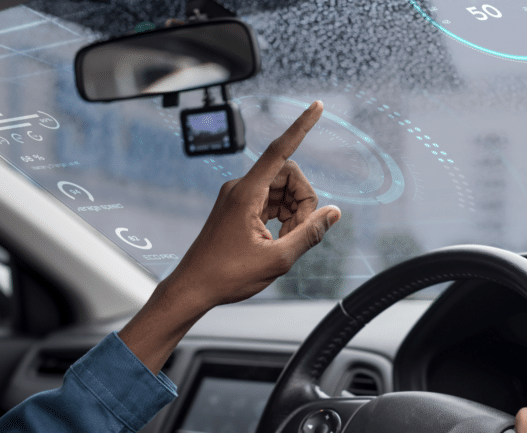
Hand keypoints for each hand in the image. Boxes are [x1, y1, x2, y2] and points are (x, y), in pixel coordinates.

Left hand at [120, 100, 339, 372]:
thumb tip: (334, 212)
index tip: (317, 106)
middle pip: (288, 175)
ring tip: (288, 240)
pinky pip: (270, 200)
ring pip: (281, 189)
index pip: (280, 149)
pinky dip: (283, 216)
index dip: (301, 126)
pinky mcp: (238, 208)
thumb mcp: (279, 259)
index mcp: (247, 193)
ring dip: (294, 211)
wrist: (193, 288)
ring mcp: (238, 197)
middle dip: (304, 199)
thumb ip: (310, 233)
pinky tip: (281, 237)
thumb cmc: (228, 275)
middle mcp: (240, 188)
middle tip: (301, 231)